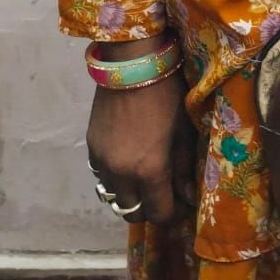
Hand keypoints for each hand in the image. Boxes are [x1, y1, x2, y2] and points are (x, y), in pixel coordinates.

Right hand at [86, 68, 197, 226]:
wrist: (131, 63)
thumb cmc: (166, 94)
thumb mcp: (183, 131)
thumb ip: (184, 168)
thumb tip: (188, 195)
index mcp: (149, 171)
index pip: (159, 214)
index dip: (173, 215)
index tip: (181, 206)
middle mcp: (121, 174)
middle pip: (132, 213)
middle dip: (150, 209)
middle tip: (163, 194)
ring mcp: (102, 162)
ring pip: (114, 197)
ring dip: (130, 195)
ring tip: (144, 178)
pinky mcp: (91, 148)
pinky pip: (102, 176)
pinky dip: (114, 177)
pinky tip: (126, 161)